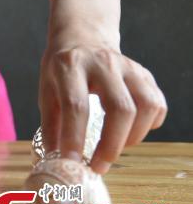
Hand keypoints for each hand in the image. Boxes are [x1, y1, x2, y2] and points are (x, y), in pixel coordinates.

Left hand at [39, 45, 166, 173]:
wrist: (83, 38)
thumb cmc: (62, 68)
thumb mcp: (46, 89)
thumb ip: (51, 123)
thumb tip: (55, 159)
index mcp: (71, 66)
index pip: (76, 105)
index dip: (75, 136)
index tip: (72, 160)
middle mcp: (102, 63)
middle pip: (120, 108)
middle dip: (112, 145)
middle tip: (99, 165)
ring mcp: (128, 67)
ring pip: (146, 106)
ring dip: (134, 136)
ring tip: (116, 148)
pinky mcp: (144, 73)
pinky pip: (157, 103)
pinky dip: (150, 125)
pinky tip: (131, 131)